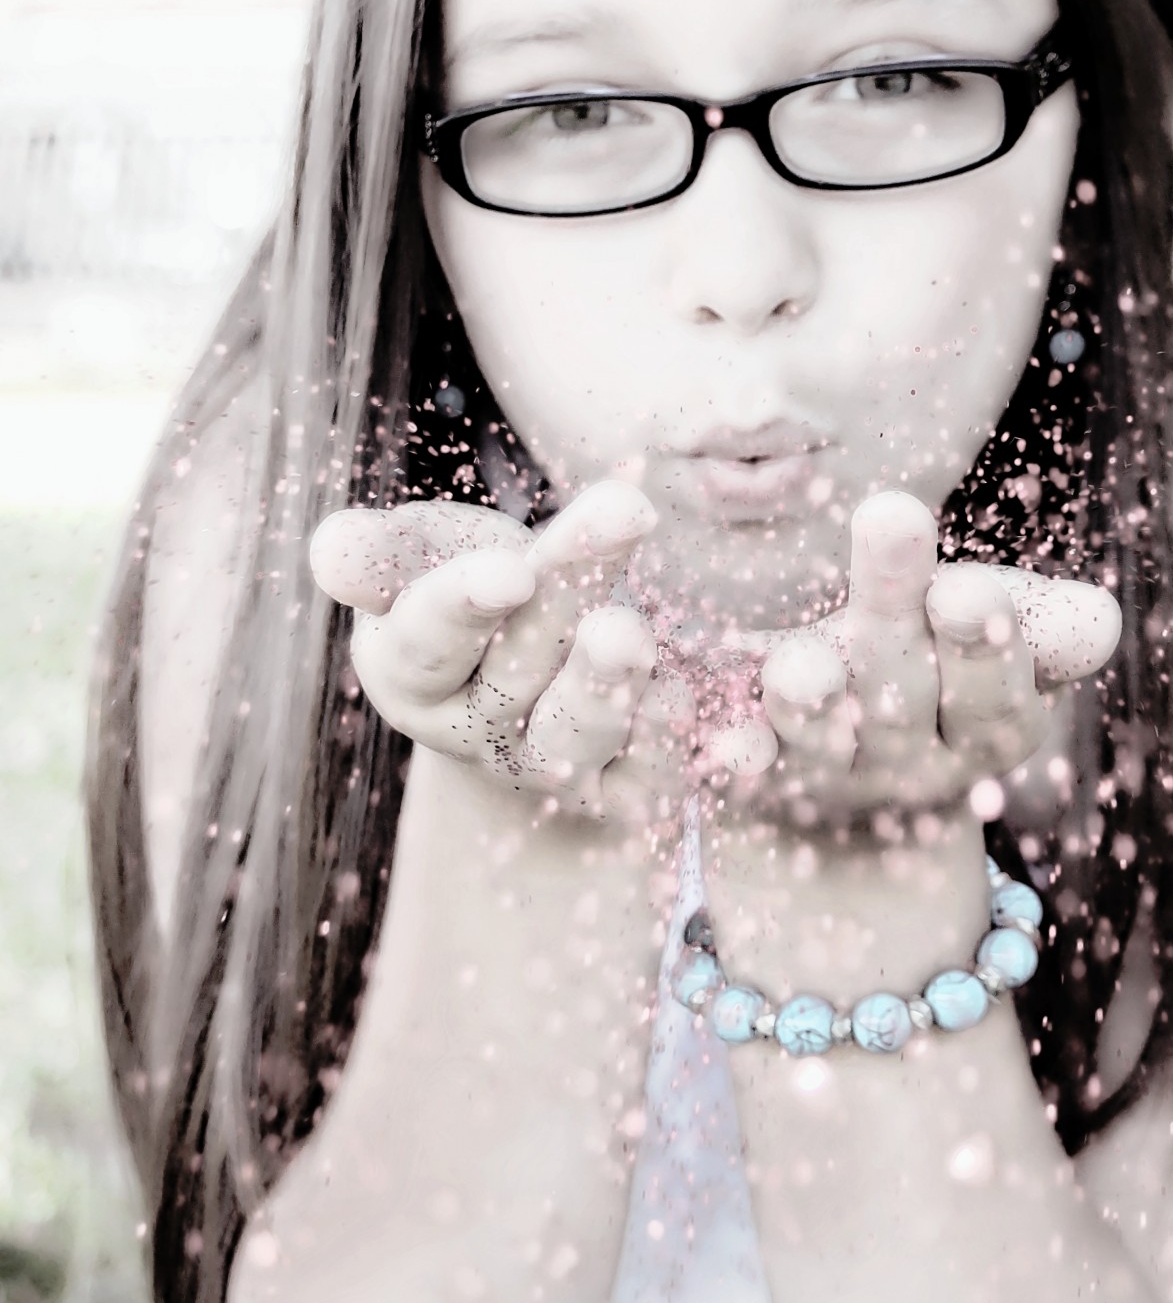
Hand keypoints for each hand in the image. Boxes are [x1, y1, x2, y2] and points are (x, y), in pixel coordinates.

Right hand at [309, 482, 694, 825]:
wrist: (535, 640)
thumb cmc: (464, 577)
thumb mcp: (418, 551)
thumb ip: (380, 554)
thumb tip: (331, 553)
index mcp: (410, 672)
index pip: (426, 642)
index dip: (464, 606)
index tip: (510, 567)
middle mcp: (476, 732)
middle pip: (517, 670)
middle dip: (569, 595)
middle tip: (623, 518)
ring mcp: (551, 764)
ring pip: (578, 735)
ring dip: (611, 684)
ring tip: (639, 629)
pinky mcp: (625, 784)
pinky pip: (654, 775)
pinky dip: (684, 748)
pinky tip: (712, 711)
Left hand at [708, 490, 1119, 832]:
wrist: (847, 764)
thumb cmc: (938, 659)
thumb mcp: (1000, 640)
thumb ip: (1041, 626)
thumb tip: (1098, 623)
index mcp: (987, 726)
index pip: (993, 692)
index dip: (983, 644)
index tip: (966, 585)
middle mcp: (912, 764)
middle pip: (903, 694)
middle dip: (895, 609)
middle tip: (888, 521)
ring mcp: (830, 779)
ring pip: (819, 743)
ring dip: (809, 700)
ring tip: (799, 662)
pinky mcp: (758, 781)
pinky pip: (743, 770)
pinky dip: (730, 754)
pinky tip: (719, 739)